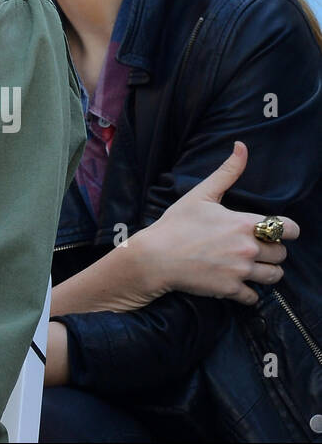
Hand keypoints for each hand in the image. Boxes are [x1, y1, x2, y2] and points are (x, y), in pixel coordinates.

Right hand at [134, 142, 298, 304]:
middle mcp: (247, 248)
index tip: (276, 231)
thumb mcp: (201, 194)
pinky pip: (254, 297)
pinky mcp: (231, 290)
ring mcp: (240, 271)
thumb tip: (241, 146)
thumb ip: (227, 172)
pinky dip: (248, 292)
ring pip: (274, 277)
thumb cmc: (176, 223)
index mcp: (244, 224)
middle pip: (282, 255)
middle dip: (270, 251)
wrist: (155, 256)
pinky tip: (234, 281)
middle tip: (251, 247)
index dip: (286, 230)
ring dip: (265, 272)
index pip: (288, 229)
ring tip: (247, 265)